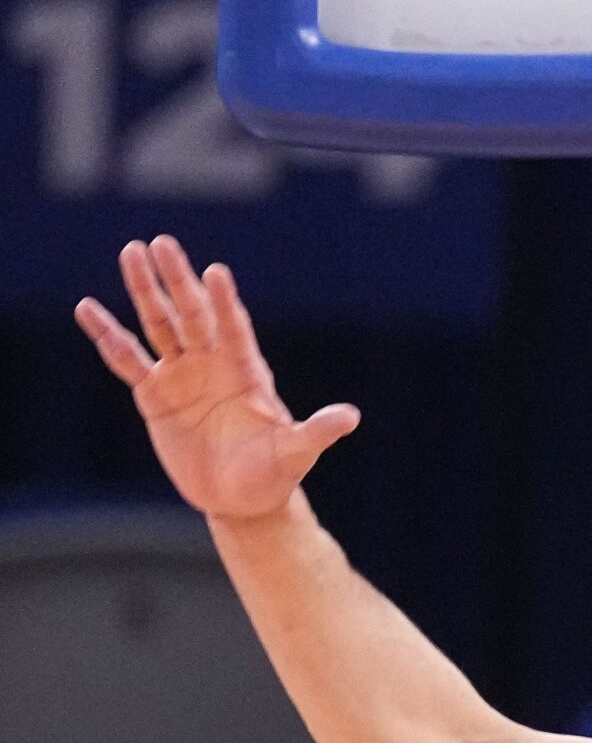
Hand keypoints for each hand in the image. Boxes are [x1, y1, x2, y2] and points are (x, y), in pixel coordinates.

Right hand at [75, 237, 359, 521]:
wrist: (242, 499)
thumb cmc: (275, 474)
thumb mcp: (296, 453)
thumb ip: (317, 432)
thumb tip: (351, 417)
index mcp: (247, 371)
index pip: (234, 328)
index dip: (224, 302)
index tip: (215, 272)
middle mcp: (213, 365)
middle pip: (191, 314)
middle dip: (177, 280)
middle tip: (160, 243)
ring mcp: (182, 376)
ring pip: (159, 325)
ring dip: (144, 290)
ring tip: (130, 252)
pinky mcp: (155, 396)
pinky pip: (127, 360)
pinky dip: (108, 335)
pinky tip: (88, 309)